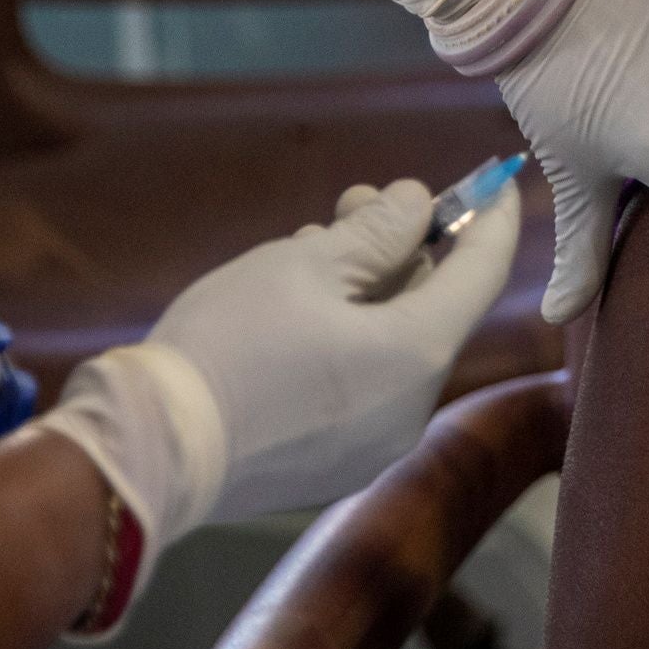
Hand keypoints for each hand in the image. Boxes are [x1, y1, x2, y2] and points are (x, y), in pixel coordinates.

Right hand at [31, 177, 521, 556]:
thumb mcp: (306, 263)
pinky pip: (364, 386)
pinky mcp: (333, 468)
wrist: (150, 452)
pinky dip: (349, 340)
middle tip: (354, 204)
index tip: (498, 180)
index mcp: (419, 355)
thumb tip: (417, 206)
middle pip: (432, 308)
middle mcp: (412, 410)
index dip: (494, 218)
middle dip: (401, 249)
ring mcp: (373, 447)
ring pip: (394, 345)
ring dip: (368, 292)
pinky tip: (296, 314)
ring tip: (308, 253)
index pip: (484, 273)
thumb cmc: (230, 343)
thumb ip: (379, 230)